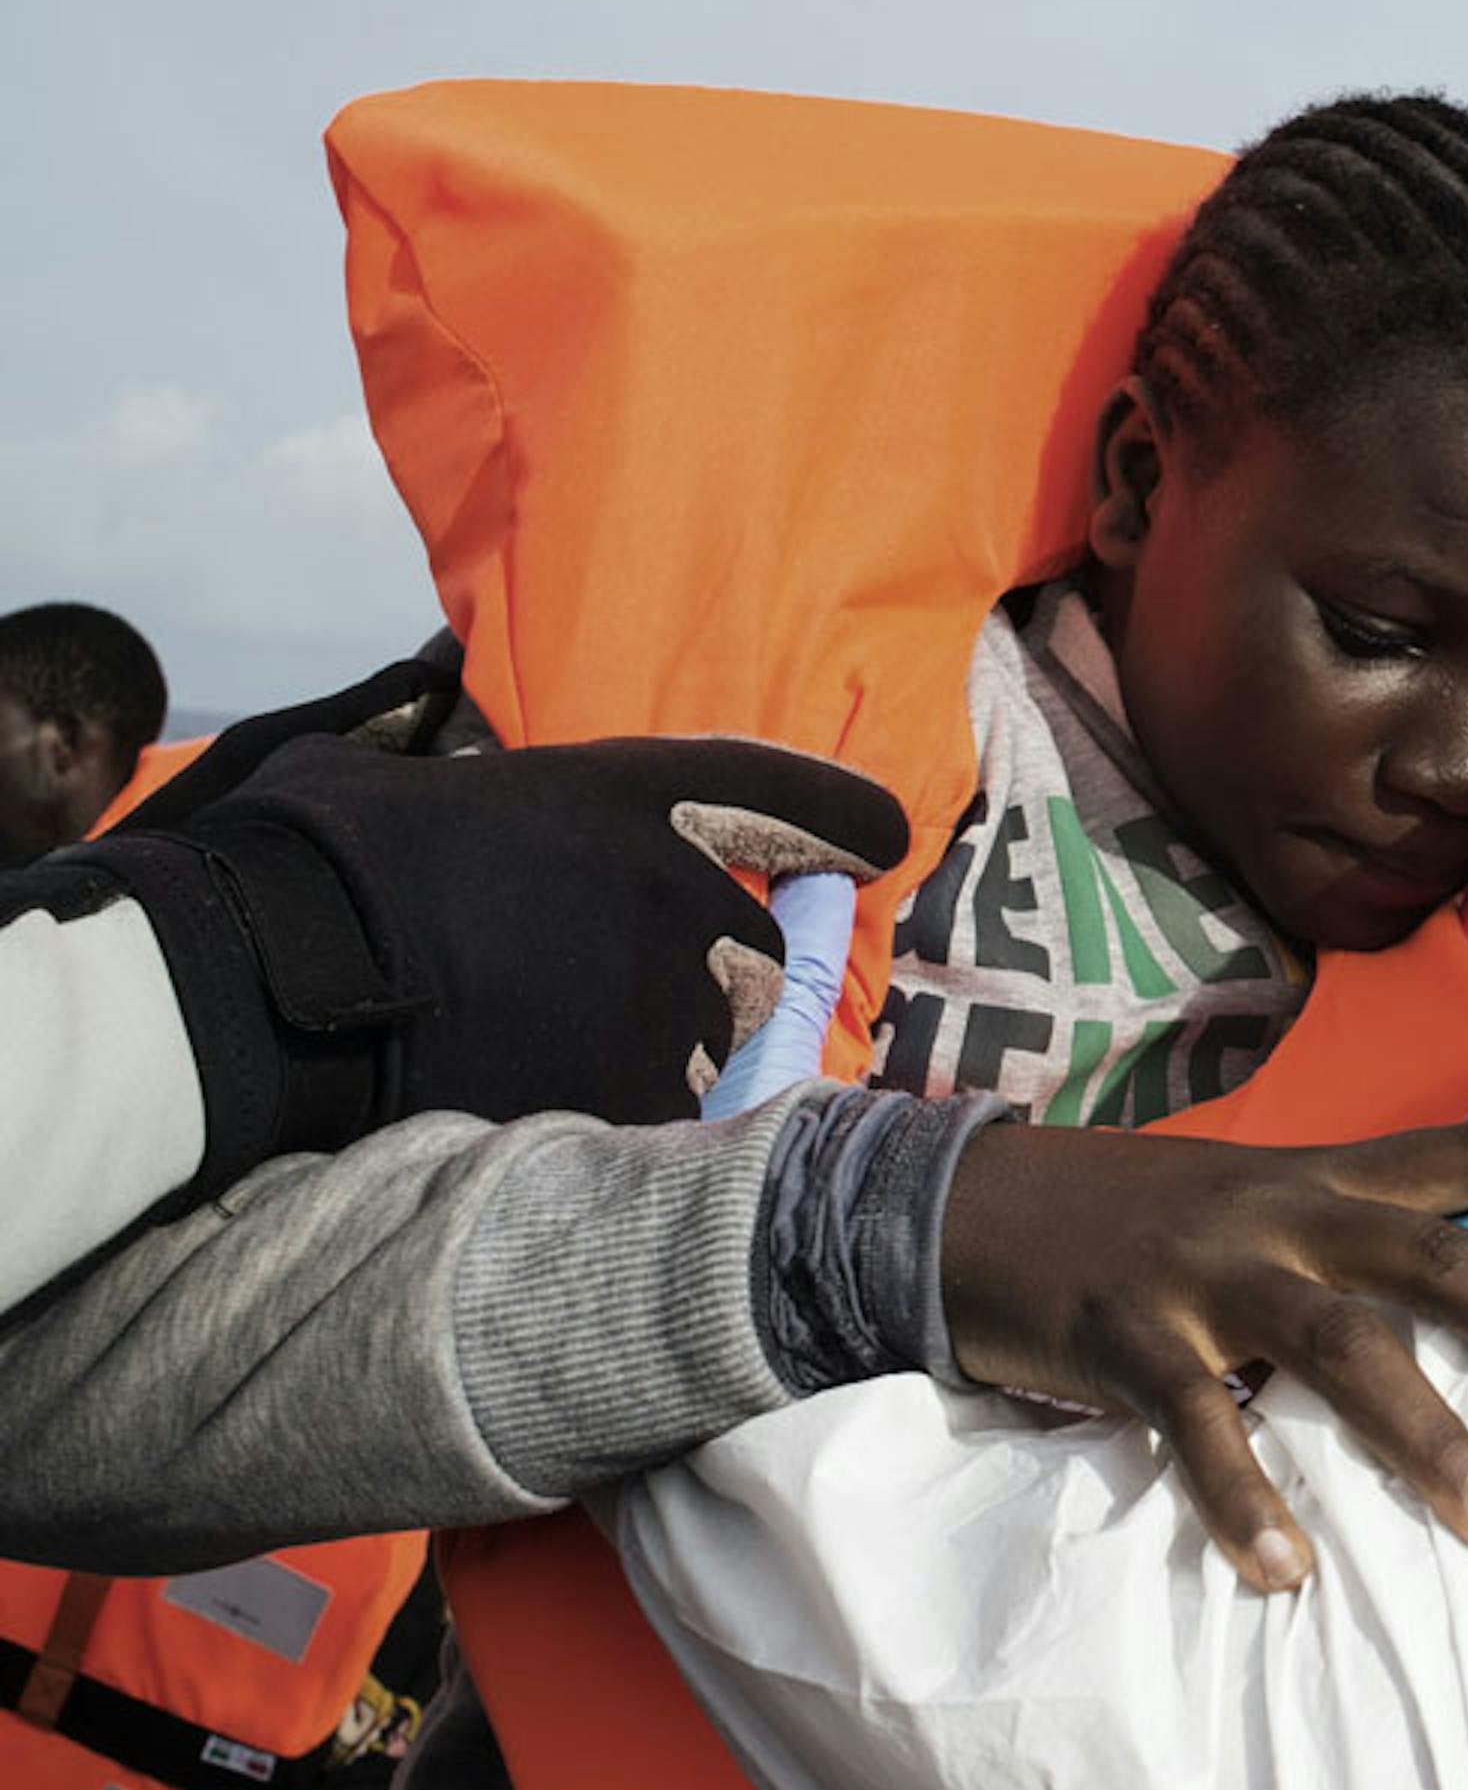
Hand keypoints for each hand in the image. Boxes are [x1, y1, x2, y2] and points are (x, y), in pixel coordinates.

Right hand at [65, 732, 910, 1167]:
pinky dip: (643, 1113)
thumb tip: (435, 675)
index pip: (782, 796)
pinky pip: (674, 1112)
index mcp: (622, 794)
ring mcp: (659, 999)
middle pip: (764, 953)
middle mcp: (670, 892)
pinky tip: (587, 1109)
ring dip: (690, 1049)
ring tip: (610, 1058)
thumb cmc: (306, 852)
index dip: (840, 820)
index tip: (880, 839)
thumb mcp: (380, 760)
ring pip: (731, 1039)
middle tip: (657, 992)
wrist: (265, 975)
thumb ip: (438, 734)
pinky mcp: (625, 1093)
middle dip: (728, 974)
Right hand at [939, 1118, 1467, 1592]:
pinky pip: (1198, 1429)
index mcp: (1332, 1173)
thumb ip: (1363, 1235)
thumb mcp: (1266, 1199)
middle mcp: (1286, 1210)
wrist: (970, 1208)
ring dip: (1430, 1441)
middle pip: (1441, 1257)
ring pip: (1344, 1349)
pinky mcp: (1127, 1339)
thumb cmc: (1150, 1225)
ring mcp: (1208, 1272)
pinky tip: (1291, 1572)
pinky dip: (1247, 1502)